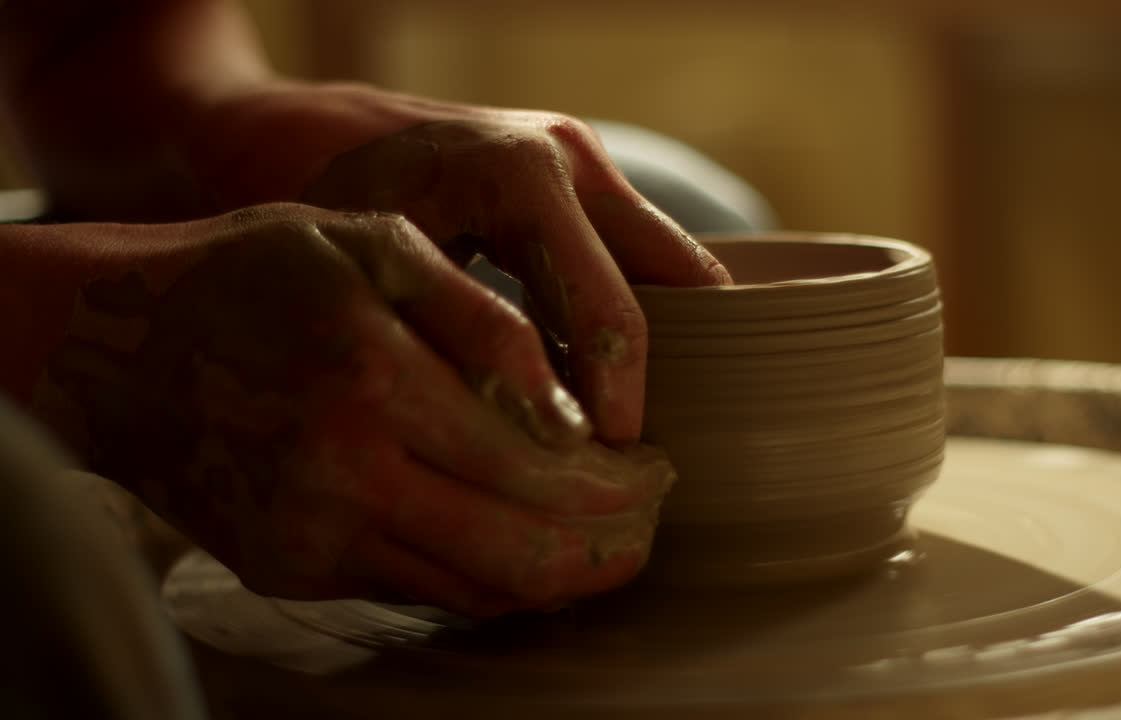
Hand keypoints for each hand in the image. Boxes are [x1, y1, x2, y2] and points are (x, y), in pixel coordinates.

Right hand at [32, 204, 674, 616]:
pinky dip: (493, 580)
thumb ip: (477, 316)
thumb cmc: (255, 273)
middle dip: (612, 547)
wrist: (121, 346)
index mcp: (378, 378)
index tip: (662, 470)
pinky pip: (423, 592)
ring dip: (563, 576)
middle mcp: (346, 472)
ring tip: (612, 543)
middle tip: (654, 520)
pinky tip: (528, 547)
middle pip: (525, 553)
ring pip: (479, 589)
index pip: (544, 470)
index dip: (622, 486)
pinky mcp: (293, 568)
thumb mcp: (370, 241)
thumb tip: (566, 403)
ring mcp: (315, 534)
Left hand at [190, 86, 732, 441]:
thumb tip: (543, 447)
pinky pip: (645, 259)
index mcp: (518, 176)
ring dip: (669, 345)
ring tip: (638, 431)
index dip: (617, 402)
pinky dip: (637, 320)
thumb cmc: (325, 227)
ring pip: (675, 265)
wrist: (295, 147)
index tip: (608, 468)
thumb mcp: (379, 294)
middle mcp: (565, 157)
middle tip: (641, 461)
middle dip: (668, 375)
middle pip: (677, 279)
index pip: (608, 310)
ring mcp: (582, 163)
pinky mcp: (582, 183)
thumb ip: (461, 356)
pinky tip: (612, 384)